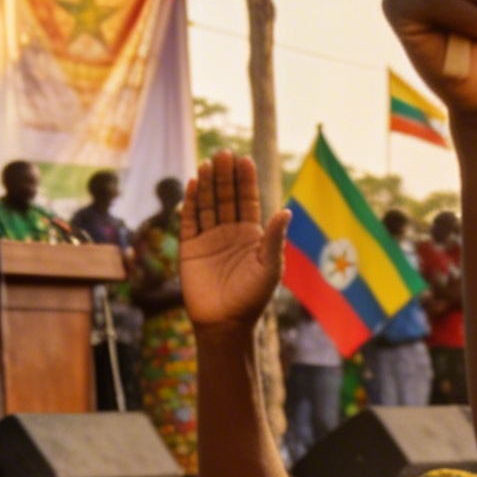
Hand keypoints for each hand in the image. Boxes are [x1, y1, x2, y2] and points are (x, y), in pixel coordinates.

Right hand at [180, 153, 286, 334]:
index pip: (247, 201)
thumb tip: (286, 210)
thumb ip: (275, 238)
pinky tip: (194, 184)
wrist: (225, 323)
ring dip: (209, 184)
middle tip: (224, 153)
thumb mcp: (270, 267)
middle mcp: (229, 233)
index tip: (245, 160)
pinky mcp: (189, 249)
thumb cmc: (252, 298)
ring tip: (209, 162)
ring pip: (208, 205)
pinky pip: (189, 221)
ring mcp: (208, 239)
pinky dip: (191, 203)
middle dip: (226, 176)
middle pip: (226, 197)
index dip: (245, 181)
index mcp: (251, 235)